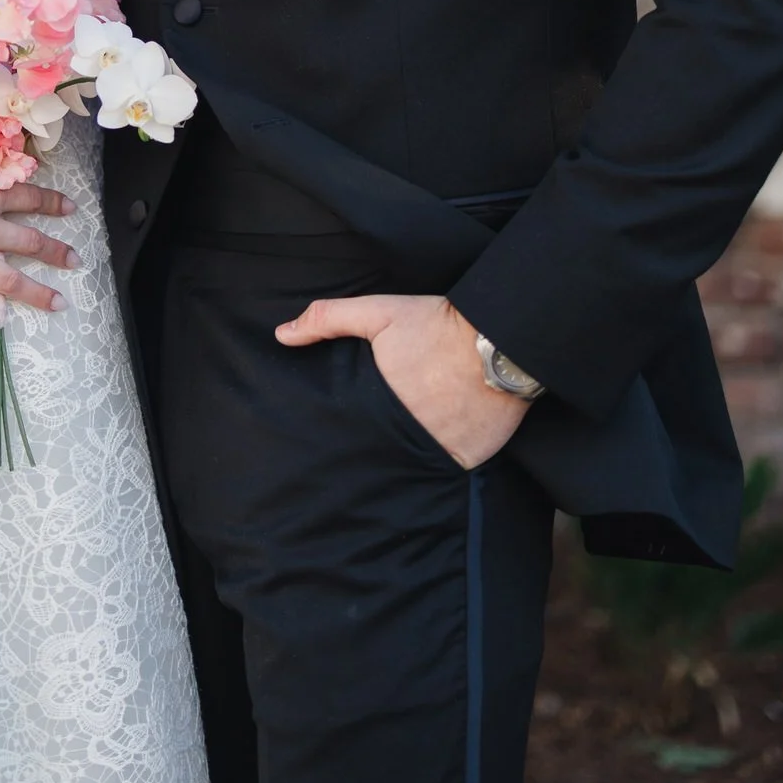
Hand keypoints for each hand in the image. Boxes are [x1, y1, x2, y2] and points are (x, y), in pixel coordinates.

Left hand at [275, 291, 530, 469]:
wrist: (501, 338)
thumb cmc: (436, 324)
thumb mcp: (378, 312)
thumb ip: (329, 319)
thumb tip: (282, 334)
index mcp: (380, 402)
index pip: (349, 433)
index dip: (340, 437)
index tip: (329, 442)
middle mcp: (409, 434)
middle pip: (378, 454)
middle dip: (369, 452)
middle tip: (364, 449)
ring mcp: (441, 450)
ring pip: (411, 467)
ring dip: (403, 461)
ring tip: (395, 454)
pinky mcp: (470, 459)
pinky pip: (446, 469)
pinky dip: (438, 462)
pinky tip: (433, 451)